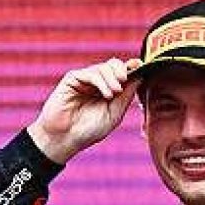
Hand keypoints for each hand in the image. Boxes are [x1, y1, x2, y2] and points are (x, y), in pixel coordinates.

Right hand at [27, 58, 141, 163]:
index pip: (122, 73)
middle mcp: (97, 83)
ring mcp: (84, 80)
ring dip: (112, 79)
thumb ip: (126, 96)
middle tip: (123, 84)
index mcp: (108, 91)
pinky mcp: (73, 79)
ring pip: (104, 67)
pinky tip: (106, 94)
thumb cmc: (88, 131)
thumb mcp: (114, 114)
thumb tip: (140, 75)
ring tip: (114, 94)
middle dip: (122, 71)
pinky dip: (101, 81)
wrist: (65, 139)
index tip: (140, 66)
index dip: (132, 67)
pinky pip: (91, 73)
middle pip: (114, 65)